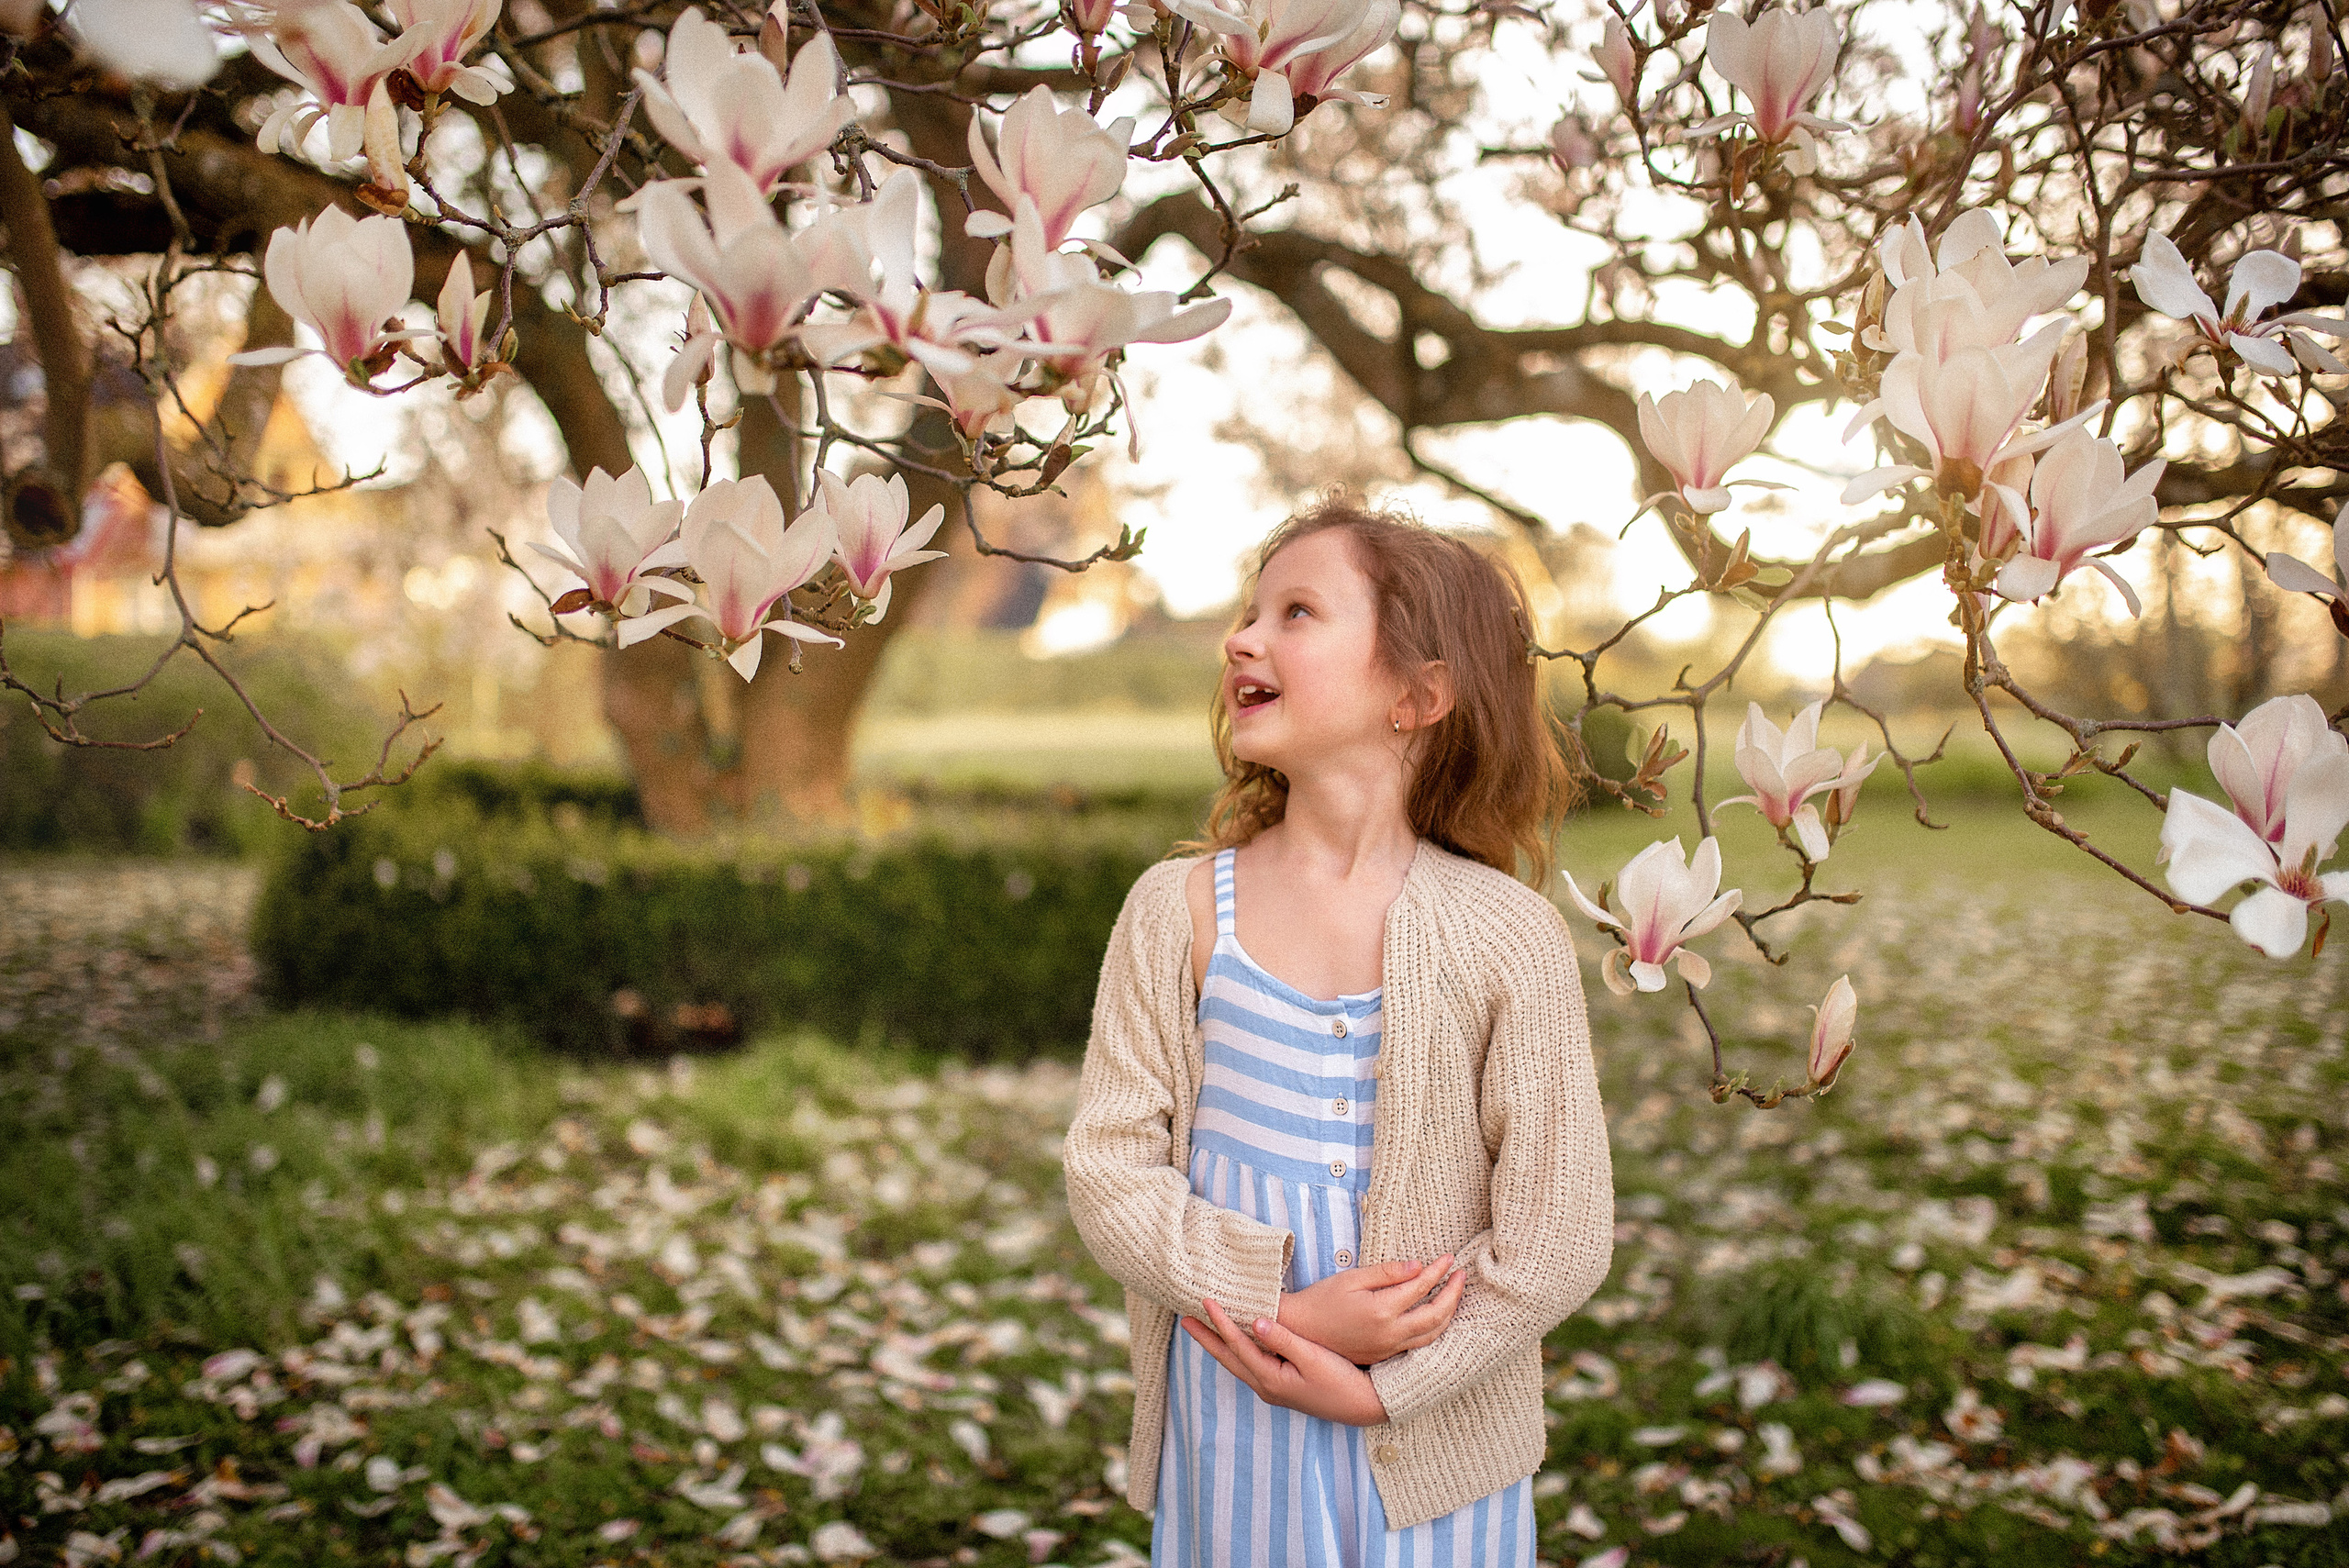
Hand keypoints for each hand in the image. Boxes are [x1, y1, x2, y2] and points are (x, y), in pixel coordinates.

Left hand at [1182, 1298, 1389, 1426]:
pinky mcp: (1282, 1385)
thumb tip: (1255, 1321)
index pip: (1238, 1345)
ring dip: (1219, 1343)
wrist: (1364, 1406)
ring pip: (1237, 1361)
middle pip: (1228, 1357)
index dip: (1221, 1321)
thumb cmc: (1341, 1381)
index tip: (1205, 1300)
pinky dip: (1237, 1349)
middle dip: (1206, 1337)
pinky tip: (1236, 1340)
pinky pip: (1250, 1363)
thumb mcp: (1313, 1358)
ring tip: (1202, 1327)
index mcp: (1270, 1378)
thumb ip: (1284, 1340)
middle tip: (1184, 1318)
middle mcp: (1266, 1385)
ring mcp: (1273, 1387)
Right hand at [1274, 1256, 1464, 1364]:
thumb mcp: (1352, 1278)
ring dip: (1448, 1314)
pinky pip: (1419, 1346)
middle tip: (1462, 1276)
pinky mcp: (1384, 1356)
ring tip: (1455, 1295)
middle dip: (1453, 1294)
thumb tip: (1418, 1266)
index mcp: (1381, 1310)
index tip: (1449, 1258)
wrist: (1300, 1331)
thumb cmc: (1322, 1299)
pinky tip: (1438, 1318)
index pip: (1421, 1286)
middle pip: (1436, 1315)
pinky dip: (1434, 1331)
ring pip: (1431, 1335)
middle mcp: (1389, 1333)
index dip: (1438, 1270)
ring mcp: (1388, 1348)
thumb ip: (1387, 1272)